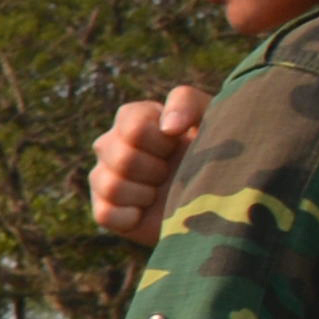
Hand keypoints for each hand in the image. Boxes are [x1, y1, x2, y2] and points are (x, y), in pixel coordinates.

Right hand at [88, 83, 212, 243]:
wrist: (215, 196)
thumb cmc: (212, 150)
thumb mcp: (209, 116)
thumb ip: (187, 102)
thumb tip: (168, 127)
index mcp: (131, 118)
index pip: (134, 129)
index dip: (162, 143)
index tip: (178, 146)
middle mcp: (110, 145)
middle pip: (123, 159)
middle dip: (157, 171)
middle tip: (171, 172)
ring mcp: (103, 178)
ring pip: (112, 187)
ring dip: (146, 194)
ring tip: (161, 192)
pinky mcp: (103, 211)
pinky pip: (104, 214)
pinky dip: (130, 217)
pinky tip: (146, 212)